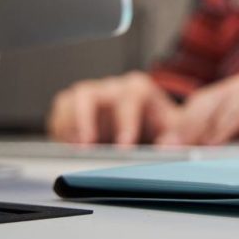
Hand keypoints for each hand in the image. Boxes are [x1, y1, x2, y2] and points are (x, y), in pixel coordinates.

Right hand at [47, 71, 177, 145]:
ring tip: (73, 149)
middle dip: (85, 119)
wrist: (147, 125)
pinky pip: (60, 111)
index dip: (126, 122)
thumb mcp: (175, 127)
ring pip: (71, 101)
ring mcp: (92, 96)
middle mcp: (112, 89)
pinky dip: (60, 128)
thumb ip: (178, 134)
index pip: (130, 97)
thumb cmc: (159, 124)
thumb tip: (170, 144)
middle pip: (90, 94)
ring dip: (69, 125)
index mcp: (138, 89)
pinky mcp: (75, 108)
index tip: (124, 145)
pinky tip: (66, 147)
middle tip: (86, 147)